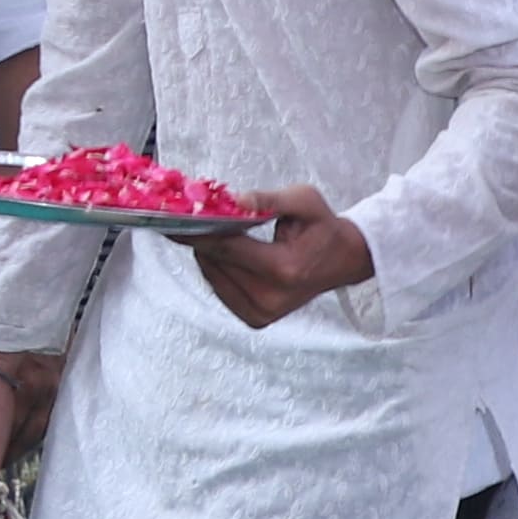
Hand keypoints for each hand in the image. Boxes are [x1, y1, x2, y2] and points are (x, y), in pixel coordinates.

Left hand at [194, 187, 378, 330]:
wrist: (343, 260)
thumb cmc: (323, 228)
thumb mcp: (304, 200)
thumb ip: (268, 199)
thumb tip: (234, 201)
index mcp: (284, 269)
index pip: (227, 249)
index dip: (198, 232)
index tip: (174, 218)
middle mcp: (270, 298)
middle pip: (216, 264)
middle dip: (200, 238)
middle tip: (190, 216)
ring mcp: (262, 313)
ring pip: (213, 277)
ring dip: (206, 254)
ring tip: (209, 231)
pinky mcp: (256, 319)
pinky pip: (220, 290)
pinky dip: (216, 269)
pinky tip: (223, 252)